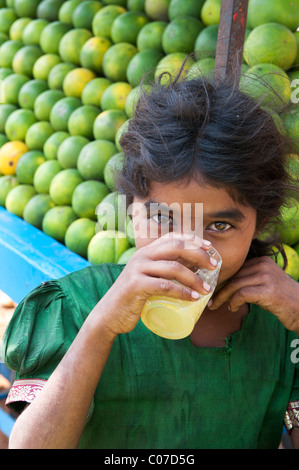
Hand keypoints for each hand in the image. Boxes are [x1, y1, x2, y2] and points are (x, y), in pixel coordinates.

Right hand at [97, 233, 217, 336]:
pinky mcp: (136, 285)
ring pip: (174, 268)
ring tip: (207, 289)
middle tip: (214, 267)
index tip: (210, 247)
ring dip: (195, 279)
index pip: (172, 237)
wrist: (108, 316)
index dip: (193, 239)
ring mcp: (137, 269)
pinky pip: (165, 286)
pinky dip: (182, 292)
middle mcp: (141, 256)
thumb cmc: (132, 299)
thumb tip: (190, 273)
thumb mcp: (146, 279)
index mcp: (145, 252)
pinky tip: (193, 298)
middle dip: (199, 255)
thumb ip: (161, 273)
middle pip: (176, 247)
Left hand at [208, 256, 298, 332]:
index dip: (222, 280)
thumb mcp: (264, 283)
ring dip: (223, 297)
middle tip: (211, 301)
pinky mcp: (267, 290)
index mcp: (262, 260)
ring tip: (217, 306)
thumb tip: (224, 286)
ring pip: (235, 285)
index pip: (236, 269)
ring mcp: (266, 277)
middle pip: (234, 276)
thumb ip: (248, 280)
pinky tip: (232, 308)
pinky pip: (242, 294)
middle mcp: (263, 265)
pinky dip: (233, 302)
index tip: (213, 289)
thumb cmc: (281, 299)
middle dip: (220, 289)